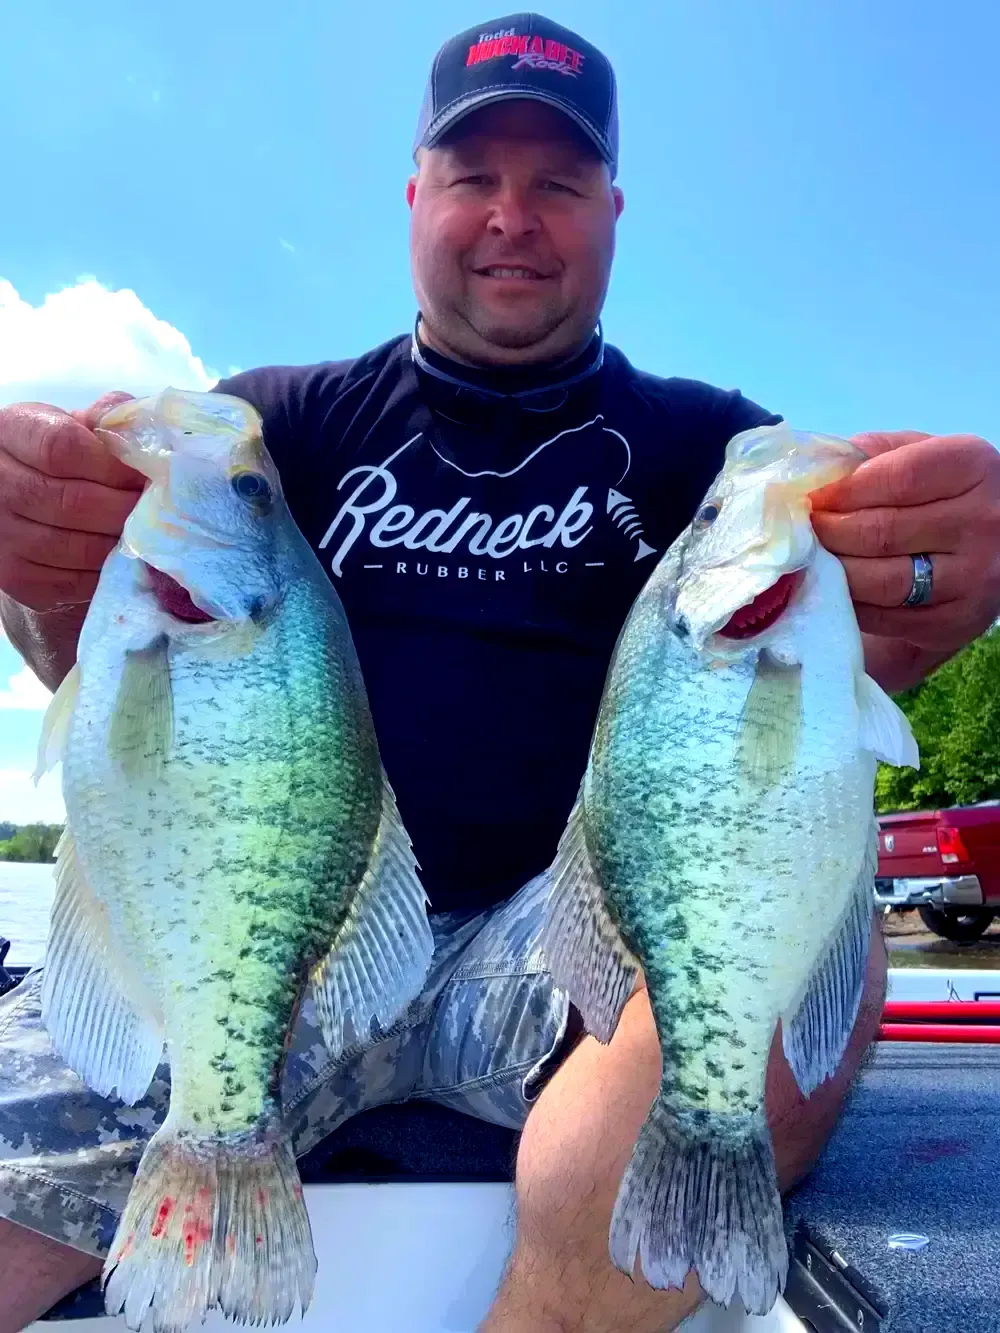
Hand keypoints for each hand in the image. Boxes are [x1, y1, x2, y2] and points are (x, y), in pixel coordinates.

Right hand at [0, 392, 142, 613]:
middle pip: (74, 503)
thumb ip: (108, 420)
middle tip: (157, 510)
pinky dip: (110, 572)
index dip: (114, 466)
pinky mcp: (18, 577)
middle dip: (127, 508)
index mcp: (11, 433)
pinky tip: (125, 557)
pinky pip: (76, 582)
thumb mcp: (76, 426)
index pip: (63, 449)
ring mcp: (3, 535)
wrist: (23, 499)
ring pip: (78, 548)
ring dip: (123, 543)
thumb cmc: (62, 457)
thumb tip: (141, 429)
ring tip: (147, 533)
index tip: (146, 474)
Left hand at [810, 431, 999, 653]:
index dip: (843, 490)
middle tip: (803, 532)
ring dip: (834, 571)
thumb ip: (870, 454)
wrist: (987, 547)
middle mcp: (982, 522)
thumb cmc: (936, 491)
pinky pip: (885, 617)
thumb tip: (812, 471)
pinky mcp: (956, 621)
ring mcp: (973, 577)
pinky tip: (834, 587)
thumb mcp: (917, 455)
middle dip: (829, 532)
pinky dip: (849, 603)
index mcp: (973, 466)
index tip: (810, 499)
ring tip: (812, 558)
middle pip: (882, 532)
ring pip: (881, 581)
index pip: (898, 478)